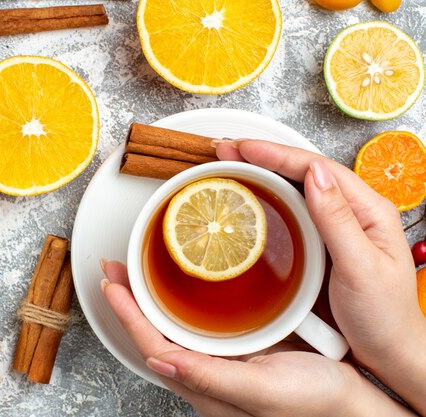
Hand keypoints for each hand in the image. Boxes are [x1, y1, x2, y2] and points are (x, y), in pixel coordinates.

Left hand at [101, 260, 414, 416]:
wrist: (351, 405)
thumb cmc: (313, 404)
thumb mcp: (261, 389)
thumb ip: (210, 377)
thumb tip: (159, 361)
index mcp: (204, 383)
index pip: (151, 344)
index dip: (127, 313)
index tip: (111, 282)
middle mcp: (205, 371)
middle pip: (155, 331)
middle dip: (130, 300)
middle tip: (116, 268)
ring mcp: (221, 359)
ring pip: (173, 325)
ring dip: (152, 297)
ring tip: (138, 270)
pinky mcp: (239, 348)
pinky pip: (197, 323)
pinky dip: (182, 301)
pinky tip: (186, 285)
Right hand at [213, 139, 425, 413]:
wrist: (389, 353)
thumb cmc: (384, 316)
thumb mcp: (361, 267)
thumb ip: (337, 220)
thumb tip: (314, 174)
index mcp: (369, 210)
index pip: (318, 168)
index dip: (278, 154)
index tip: (244, 148)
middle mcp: (352, 212)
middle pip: (304, 172)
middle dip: (264, 156)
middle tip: (226, 150)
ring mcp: (335, 228)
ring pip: (296, 189)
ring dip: (263, 174)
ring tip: (231, 165)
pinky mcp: (320, 245)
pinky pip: (292, 213)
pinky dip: (268, 200)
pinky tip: (250, 199)